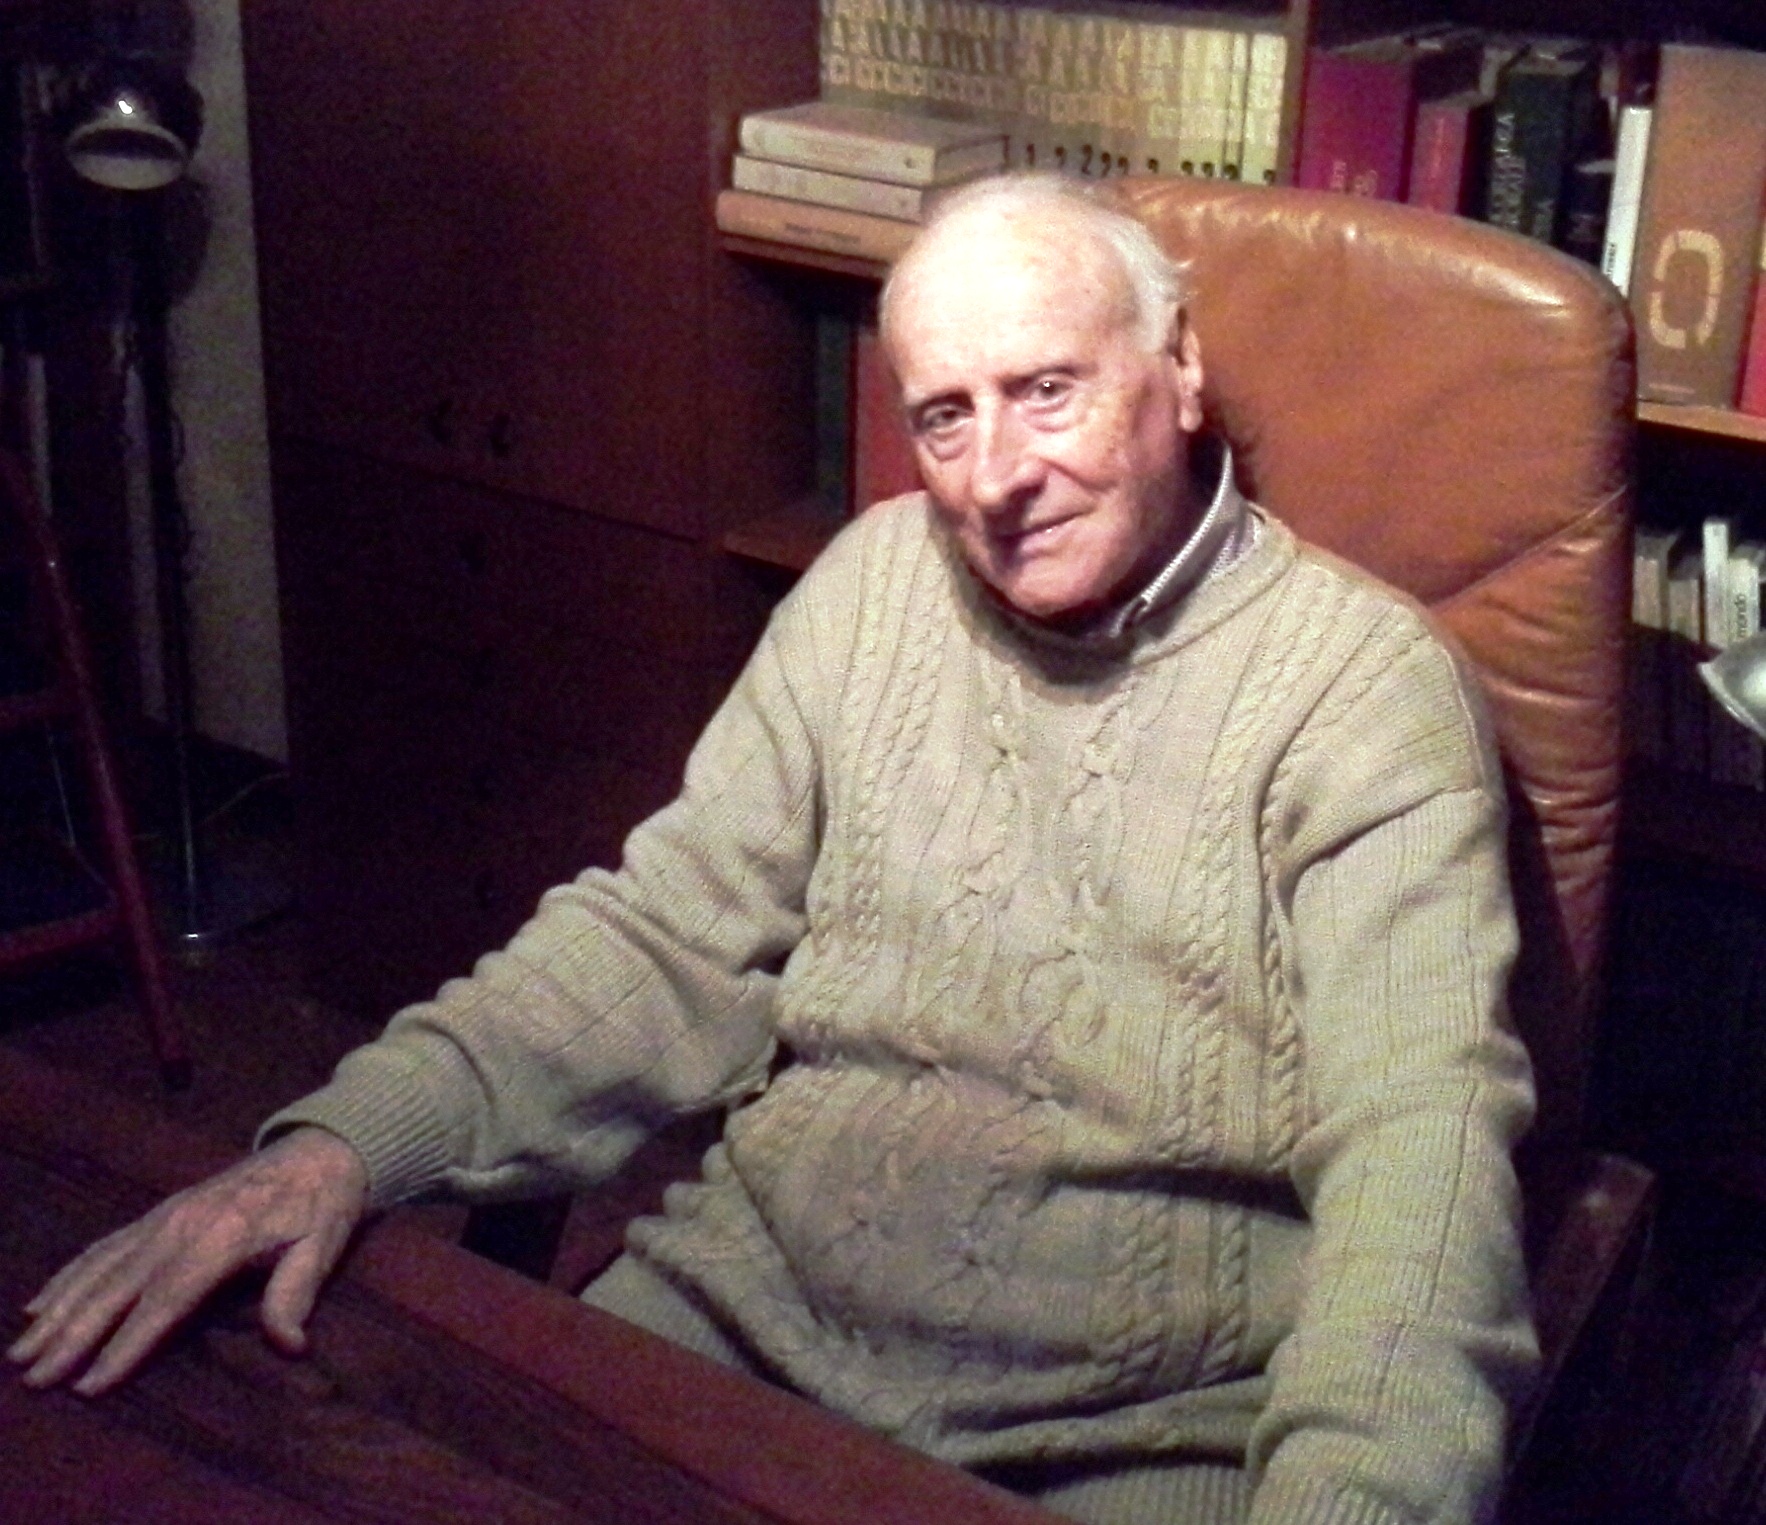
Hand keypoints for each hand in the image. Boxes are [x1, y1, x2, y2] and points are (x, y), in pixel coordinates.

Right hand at [6, 1125, 367, 1395]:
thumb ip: (297, 1293)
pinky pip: (105, 1246)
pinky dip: (69, 1275)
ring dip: (59, 1309)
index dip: (127, 1345)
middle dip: (72, 1335)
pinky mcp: (159, 1212)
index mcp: (220, 1238)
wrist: (317, 1150)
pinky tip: (39, 1303)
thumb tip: (290, 1345)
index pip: (165, 1301)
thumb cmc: (322, 1205)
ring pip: (99, 1268)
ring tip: (21, 1351)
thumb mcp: (323, 1245)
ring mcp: (164, 1216)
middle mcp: (180, 1226)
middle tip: (33, 1378)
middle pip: (118, 1287)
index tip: (89, 1386)